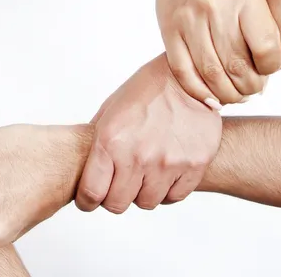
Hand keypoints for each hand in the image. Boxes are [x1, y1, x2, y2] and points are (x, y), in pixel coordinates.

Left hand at [76, 54, 221, 213]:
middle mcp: (139, 155)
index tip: (88, 199)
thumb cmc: (147, 89)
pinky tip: (164, 169)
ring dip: (141, 191)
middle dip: (113, 196)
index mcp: (111, 140)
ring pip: (146, 202)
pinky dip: (166, 188)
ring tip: (144, 169)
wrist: (189, 77)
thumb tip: (86, 169)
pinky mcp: (193, 166)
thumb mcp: (111, 109)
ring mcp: (168, 163)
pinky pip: (173, 197)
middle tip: (117, 182)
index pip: (91, 192)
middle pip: (118, 204)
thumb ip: (98, 140)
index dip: (87, 200)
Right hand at [156, 0, 280, 105]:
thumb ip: (257, 32)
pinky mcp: (168, 30)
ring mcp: (188, 18)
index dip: (269, 69)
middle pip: (237, 64)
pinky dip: (198, 91)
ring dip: (226, 93)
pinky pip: (183, 70)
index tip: (266, 71)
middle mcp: (214, 5)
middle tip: (251, 90)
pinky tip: (210, 97)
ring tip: (233, 95)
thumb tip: (258, 79)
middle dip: (248, 87)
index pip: (266, 48)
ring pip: (211, 72)